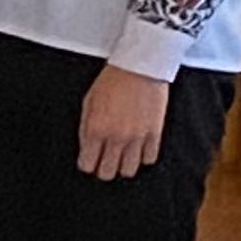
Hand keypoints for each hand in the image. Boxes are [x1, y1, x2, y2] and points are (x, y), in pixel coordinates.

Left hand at [77, 63, 169, 181]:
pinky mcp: (155, 134)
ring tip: (122, 155)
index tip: (89, 160)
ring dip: (123, 165)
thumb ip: (85, 128)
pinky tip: (138, 148)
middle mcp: (115, 137)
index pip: (87, 164)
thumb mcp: (88, 102)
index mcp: (95, 129)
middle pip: (107, 173)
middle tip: (105, 160)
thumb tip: (86, 148)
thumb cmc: (112, 81)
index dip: (87, 164)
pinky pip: (149, 159)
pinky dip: (143, 157)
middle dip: (103, 169)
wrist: (139, 67)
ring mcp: (137, 137)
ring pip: (129, 171)